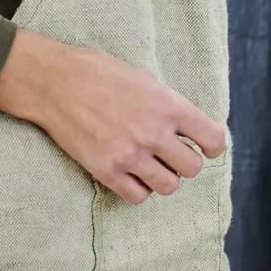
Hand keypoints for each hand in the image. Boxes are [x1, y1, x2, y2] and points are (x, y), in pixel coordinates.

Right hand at [0, 30, 226, 204]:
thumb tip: (188, 128)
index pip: (214, 139)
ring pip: (169, 186)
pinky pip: (137, 197)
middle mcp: (154, 133)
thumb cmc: (101, 73)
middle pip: (193, 168)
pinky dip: (139, 189)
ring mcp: (130, 154)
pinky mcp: (106, 171)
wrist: (56, 82)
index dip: (212, 146)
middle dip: (185, 162)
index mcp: (170, 105)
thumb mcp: (147, 80)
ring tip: (152, 165)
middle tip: (171, 154)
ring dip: (164, 178)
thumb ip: (170, 106)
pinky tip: (132, 175)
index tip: (204, 146)